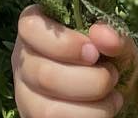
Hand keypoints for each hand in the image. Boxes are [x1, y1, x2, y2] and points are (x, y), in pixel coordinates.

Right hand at [12, 6, 137, 117]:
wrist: (111, 89)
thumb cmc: (107, 58)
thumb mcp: (113, 43)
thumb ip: (111, 35)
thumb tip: (104, 35)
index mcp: (34, 30)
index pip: (30, 29)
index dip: (65, 43)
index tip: (94, 53)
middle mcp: (24, 61)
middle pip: (44, 75)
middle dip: (90, 80)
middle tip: (112, 75)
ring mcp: (25, 94)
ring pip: (49, 110)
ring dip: (93, 107)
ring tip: (113, 97)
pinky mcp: (34, 117)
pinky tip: (104, 110)